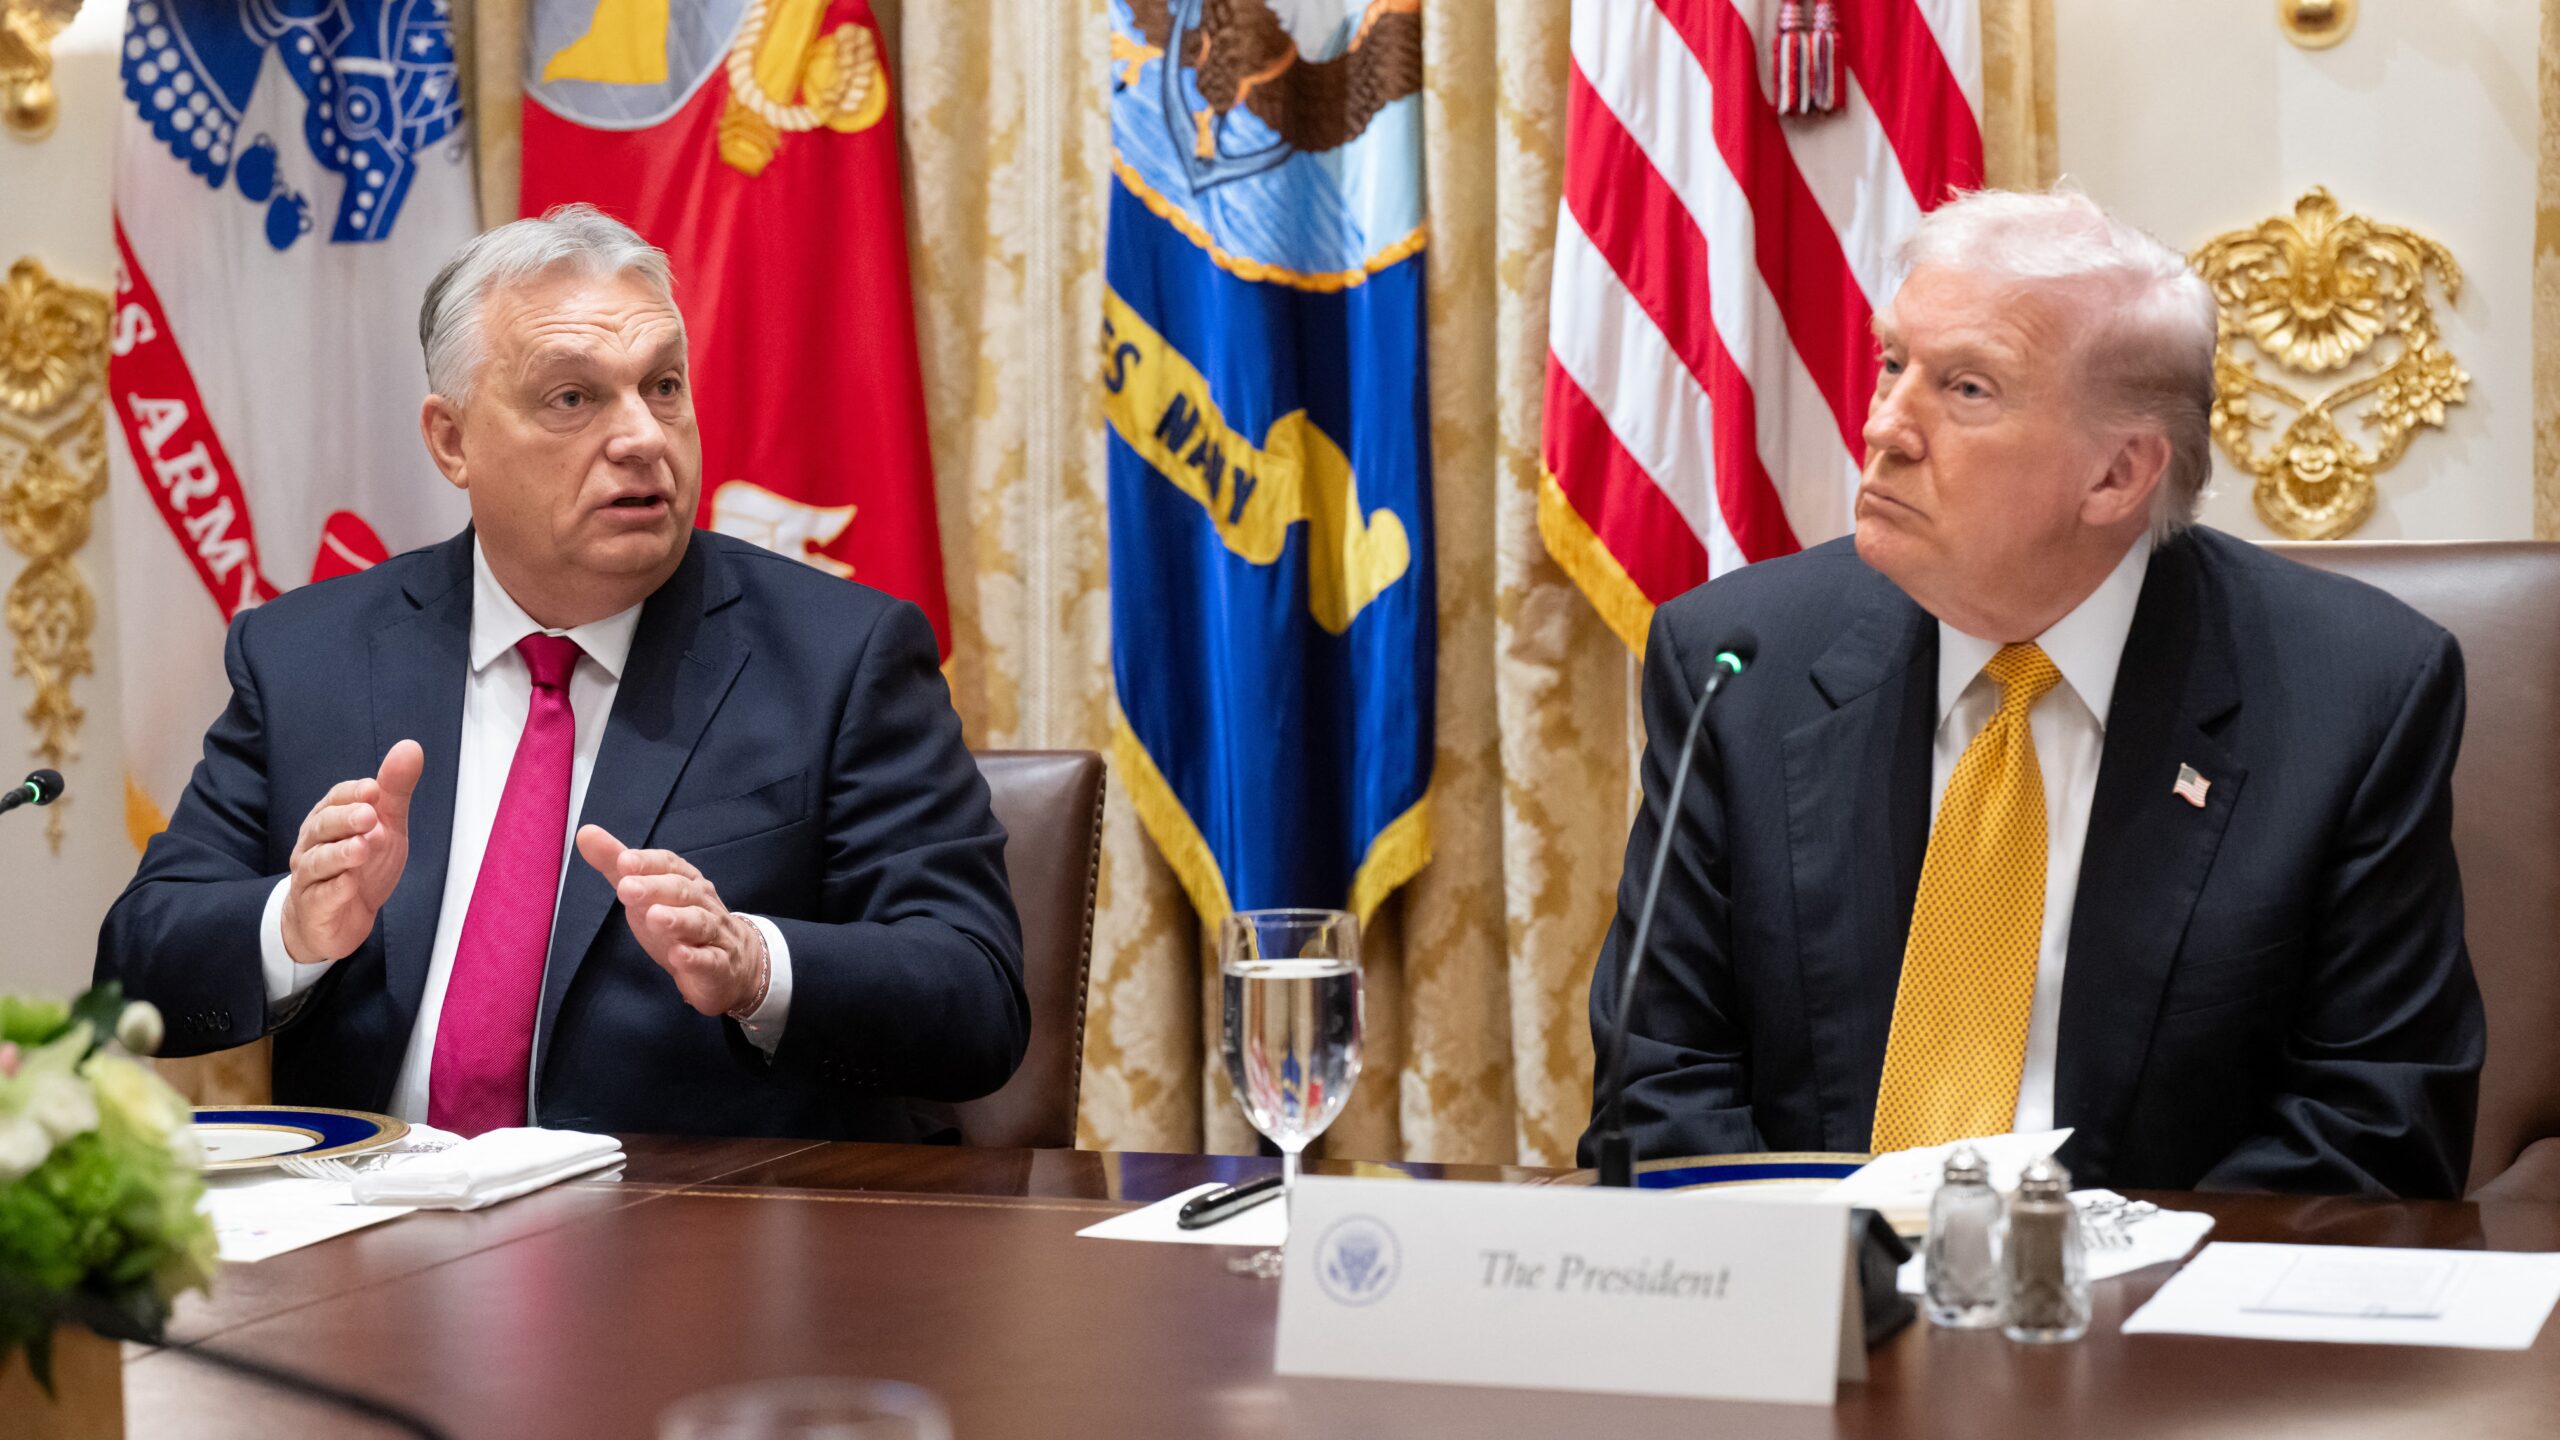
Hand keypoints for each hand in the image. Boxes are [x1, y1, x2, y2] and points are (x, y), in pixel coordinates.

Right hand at [280, 740, 422, 964]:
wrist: (335, 920)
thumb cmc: (360, 865)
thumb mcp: (385, 825)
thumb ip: (394, 791)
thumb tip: (411, 747)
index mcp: (329, 819)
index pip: (335, 798)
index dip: (353, 793)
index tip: (375, 789)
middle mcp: (313, 844)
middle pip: (323, 826)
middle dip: (345, 819)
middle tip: (369, 816)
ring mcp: (310, 877)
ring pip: (318, 861)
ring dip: (339, 853)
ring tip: (361, 848)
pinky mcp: (314, 908)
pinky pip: (322, 898)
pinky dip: (335, 890)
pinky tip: (349, 886)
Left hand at [574, 824, 766, 1016]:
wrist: (730, 965)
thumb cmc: (679, 922)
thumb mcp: (645, 892)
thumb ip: (616, 865)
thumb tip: (585, 832)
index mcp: (685, 880)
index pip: (669, 864)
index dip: (647, 862)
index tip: (623, 861)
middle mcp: (702, 902)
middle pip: (681, 891)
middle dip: (655, 888)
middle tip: (626, 889)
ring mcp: (714, 934)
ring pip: (698, 922)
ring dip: (678, 919)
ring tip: (655, 917)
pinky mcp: (718, 966)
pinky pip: (709, 960)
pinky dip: (695, 957)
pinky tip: (679, 955)